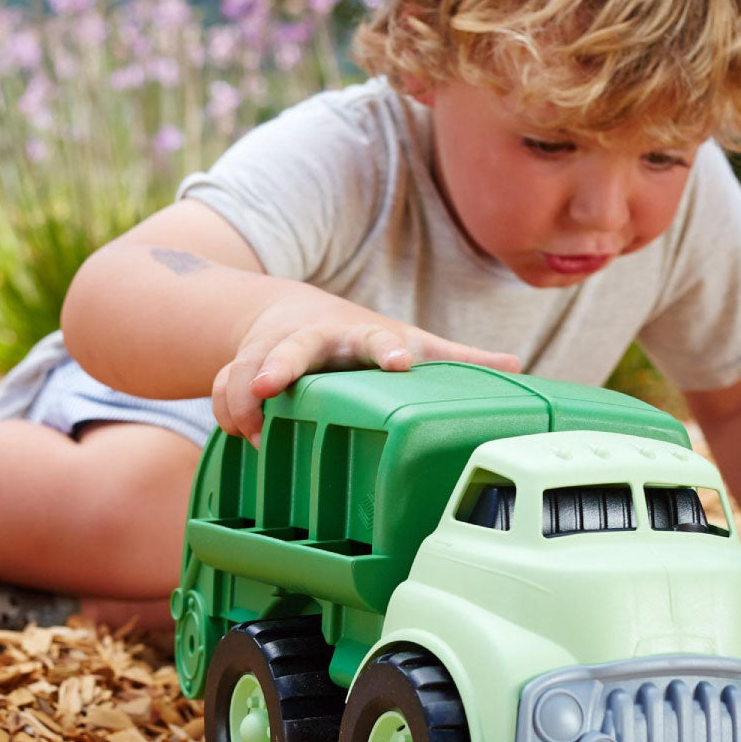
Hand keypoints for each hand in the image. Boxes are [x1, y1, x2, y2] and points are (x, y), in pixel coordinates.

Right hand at [210, 286, 520, 444]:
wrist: (286, 308)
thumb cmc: (359, 337)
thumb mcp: (407, 339)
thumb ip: (456, 355)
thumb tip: (517, 364)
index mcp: (361, 334)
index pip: (377, 338)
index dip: (387, 351)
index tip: (399, 363)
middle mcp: (314, 338)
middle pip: (294, 347)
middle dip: (279, 365)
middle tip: (270, 388)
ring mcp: (272, 349)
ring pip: (246, 367)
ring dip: (242, 397)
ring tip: (250, 430)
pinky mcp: (240, 364)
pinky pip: (223, 385)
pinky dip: (225, 407)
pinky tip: (237, 433)